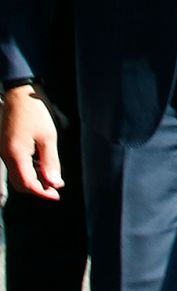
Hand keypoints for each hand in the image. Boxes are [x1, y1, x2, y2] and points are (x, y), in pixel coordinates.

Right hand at [3, 84, 62, 200]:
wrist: (19, 95)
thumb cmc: (35, 114)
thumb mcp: (48, 137)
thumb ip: (50, 162)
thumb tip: (55, 184)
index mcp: (16, 155)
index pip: (27, 184)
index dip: (42, 193)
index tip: (57, 196)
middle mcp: (6, 156)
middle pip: (20, 183)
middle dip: (37, 188)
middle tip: (56, 188)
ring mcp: (4, 152)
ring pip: (17, 175)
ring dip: (34, 180)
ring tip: (52, 177)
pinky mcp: (5, 147)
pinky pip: (16, 165)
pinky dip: (29, 170)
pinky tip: (42, 166)